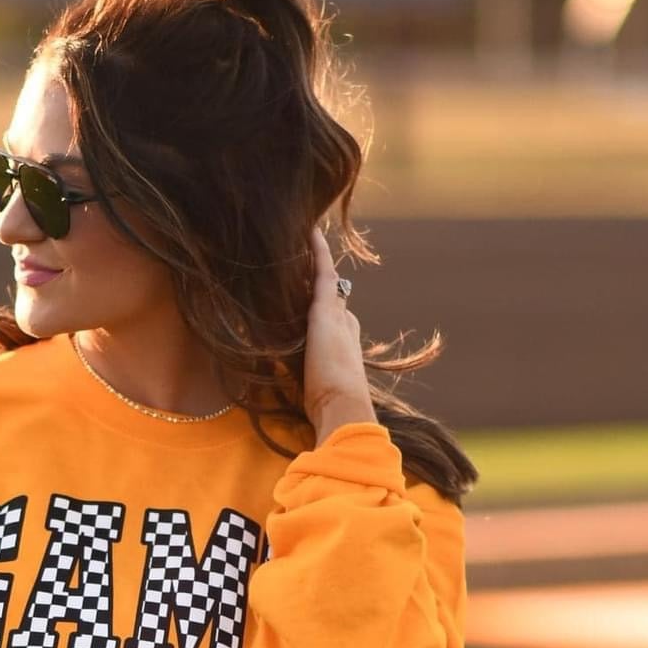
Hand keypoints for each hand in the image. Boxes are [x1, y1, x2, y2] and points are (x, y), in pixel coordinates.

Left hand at [303, 225, 378, 443]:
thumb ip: (310, 396)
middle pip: (333, 300)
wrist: (344, 408)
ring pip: (325, 284)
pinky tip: (309, 232)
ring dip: (316, 264)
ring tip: (306, 241)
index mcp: (345, 350)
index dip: (330, 313)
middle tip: (311, 260)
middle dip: (324, 284)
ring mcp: (337, 318)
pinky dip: (316, 253)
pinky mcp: (325, 312)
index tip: (323, 301)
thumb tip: (301, 414)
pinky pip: (320, 273)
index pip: (338, 324)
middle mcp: (345, 329)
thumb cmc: (332, 415)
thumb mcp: (317, 402)